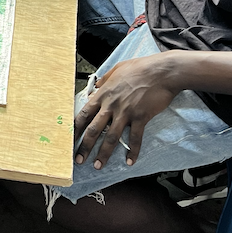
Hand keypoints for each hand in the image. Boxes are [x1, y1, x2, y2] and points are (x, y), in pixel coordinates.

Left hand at [75, 52, 178, 167]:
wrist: (162, 71)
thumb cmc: (141, 68)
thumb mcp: (117, 69)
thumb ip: (105, 79)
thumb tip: (98, 85)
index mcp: (104, 94)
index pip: (84, 114)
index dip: (75, 129)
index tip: (69, 139)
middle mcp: (111, 105)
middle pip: (94, 129)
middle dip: (84, 147)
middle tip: (79, 159)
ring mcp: (126, 112)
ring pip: (111, 137)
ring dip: (104, 153)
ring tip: (98, 165)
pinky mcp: (141, 117)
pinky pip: (135, 138)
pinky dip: (133, 151)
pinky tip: (130, 161)